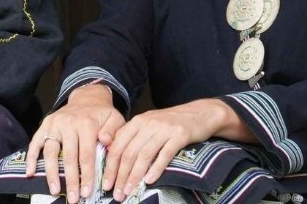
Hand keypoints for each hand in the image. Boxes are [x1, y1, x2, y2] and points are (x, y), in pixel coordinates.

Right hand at [25, 84, 123, 202]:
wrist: (87, 97)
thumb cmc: (102, 114)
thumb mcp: (115, 118)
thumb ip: (113, 131)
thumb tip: (105, 141)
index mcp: (87, 124)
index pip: (86, 154)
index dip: (86, 175)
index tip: (87, 192)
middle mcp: (69, 123)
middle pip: (68, 157)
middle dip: (70, 180)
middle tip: (73, 198)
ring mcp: (55, 124)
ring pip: (51, 152)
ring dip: (51, 173)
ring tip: (55, 190)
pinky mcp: (46, 124)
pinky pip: (36, 141)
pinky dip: (31, 157)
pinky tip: (30, 172)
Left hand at [103, 99, 253, 200]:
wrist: (200, 112)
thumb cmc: (172, 123)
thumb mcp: (150, 124)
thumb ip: (134, 137)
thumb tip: (116, 160)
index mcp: (137, 121)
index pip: (117, 145)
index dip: (110, 166)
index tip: (106, 184)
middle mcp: (148, 123)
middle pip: (129, 152)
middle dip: (120, 176)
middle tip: (117, 194)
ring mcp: (164, 129)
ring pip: (144, 154)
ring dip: (135, 176)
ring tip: (130, 191)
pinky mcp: (179, 135)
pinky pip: (165, 154)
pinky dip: (156, 168)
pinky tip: (149, 181)